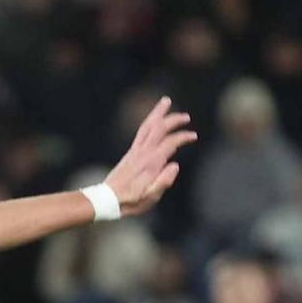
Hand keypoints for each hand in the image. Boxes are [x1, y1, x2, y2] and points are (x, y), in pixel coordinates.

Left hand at [104, 96, 196, 216]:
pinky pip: (142, 131)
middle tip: (186, 116)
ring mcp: (135, 151)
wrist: (107, 200)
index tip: (194, 136)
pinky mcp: (131, 153)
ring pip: (147, 125)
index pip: (170, 142)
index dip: (183, 137)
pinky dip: (150, 121)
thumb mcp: (150, 197)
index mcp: (151, 163)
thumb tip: (175, 165)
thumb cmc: (130, 201)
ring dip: (158, 113)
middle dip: (173, 119)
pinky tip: (154, 119)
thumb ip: (163, 182)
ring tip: (166, 101)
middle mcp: (143, 153)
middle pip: (158, 128)